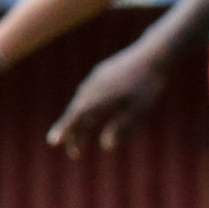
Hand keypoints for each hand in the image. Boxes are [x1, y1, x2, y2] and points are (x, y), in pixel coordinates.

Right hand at [49, 42, 166, 155]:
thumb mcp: (139, 109)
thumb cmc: (149, 84)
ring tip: (83, 138)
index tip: (53, 142)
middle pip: (75, 114)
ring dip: (80, 122)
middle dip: (73, 134)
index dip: (63, 130)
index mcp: (98, 98)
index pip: (75, 117)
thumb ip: (121, 127)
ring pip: (80, 104)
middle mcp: (90, 88)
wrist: (155, 53)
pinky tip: (93, 117)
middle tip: (76, 154)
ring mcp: (94, 80)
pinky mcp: (101, 74)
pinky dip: (86, 109)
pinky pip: (87, 95)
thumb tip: (107, 146)